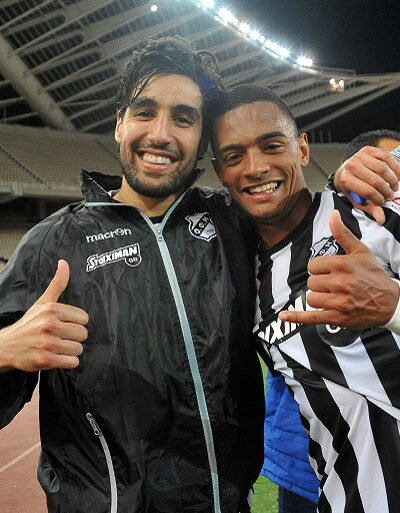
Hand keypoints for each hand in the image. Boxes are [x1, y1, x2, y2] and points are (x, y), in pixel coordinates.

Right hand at [0, 260, 88, 371]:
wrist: (7, 346)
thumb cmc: (29, 323)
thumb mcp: (42, 301)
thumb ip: (58, 283)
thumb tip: (64, 262)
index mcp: (52, 309)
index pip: (84, 318)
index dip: (76, 323)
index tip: (65, 324)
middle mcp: (50, 325)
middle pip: (83, 334)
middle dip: (74, 338)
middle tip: (61, 337)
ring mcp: (48, 343)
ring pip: (79, 349)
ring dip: (71, 351)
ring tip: (58, 347)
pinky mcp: (46, 360)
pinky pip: (72, 362)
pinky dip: (68, 362)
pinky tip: (57, 357)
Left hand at [279, 210, 398, 328]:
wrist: (390, 302)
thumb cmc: (373, 275)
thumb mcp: (360, 251)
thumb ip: (343, 233)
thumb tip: (333, 214)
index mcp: (343, 265)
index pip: (313, 265)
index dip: (320, 269)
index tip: (331, 271)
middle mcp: (340, 283)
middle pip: (311, 282)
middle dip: (320, 283)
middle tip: (336, 285)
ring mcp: (339, 302)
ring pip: (311, 297)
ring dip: (318, 297)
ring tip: (333, 296)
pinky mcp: (337, 318)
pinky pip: (311, 317)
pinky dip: (296, 317)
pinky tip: (283, 316)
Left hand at [334, 146, 399, 224]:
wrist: (345, 170)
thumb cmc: (351, 186)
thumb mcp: (356, 199)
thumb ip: (369, 208)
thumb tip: (381, 219)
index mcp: (345, 179)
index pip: (367, 191)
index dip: (379, 198)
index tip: (383, 202)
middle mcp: (351, 166)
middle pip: (376, 180)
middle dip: (387, 190)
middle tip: (390, 195)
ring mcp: (359, 156)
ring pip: (383, 168)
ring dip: (393, 179)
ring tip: (394, 186)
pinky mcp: (368, 149)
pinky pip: (386, 157)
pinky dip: (395, 167)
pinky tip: (397, 175)